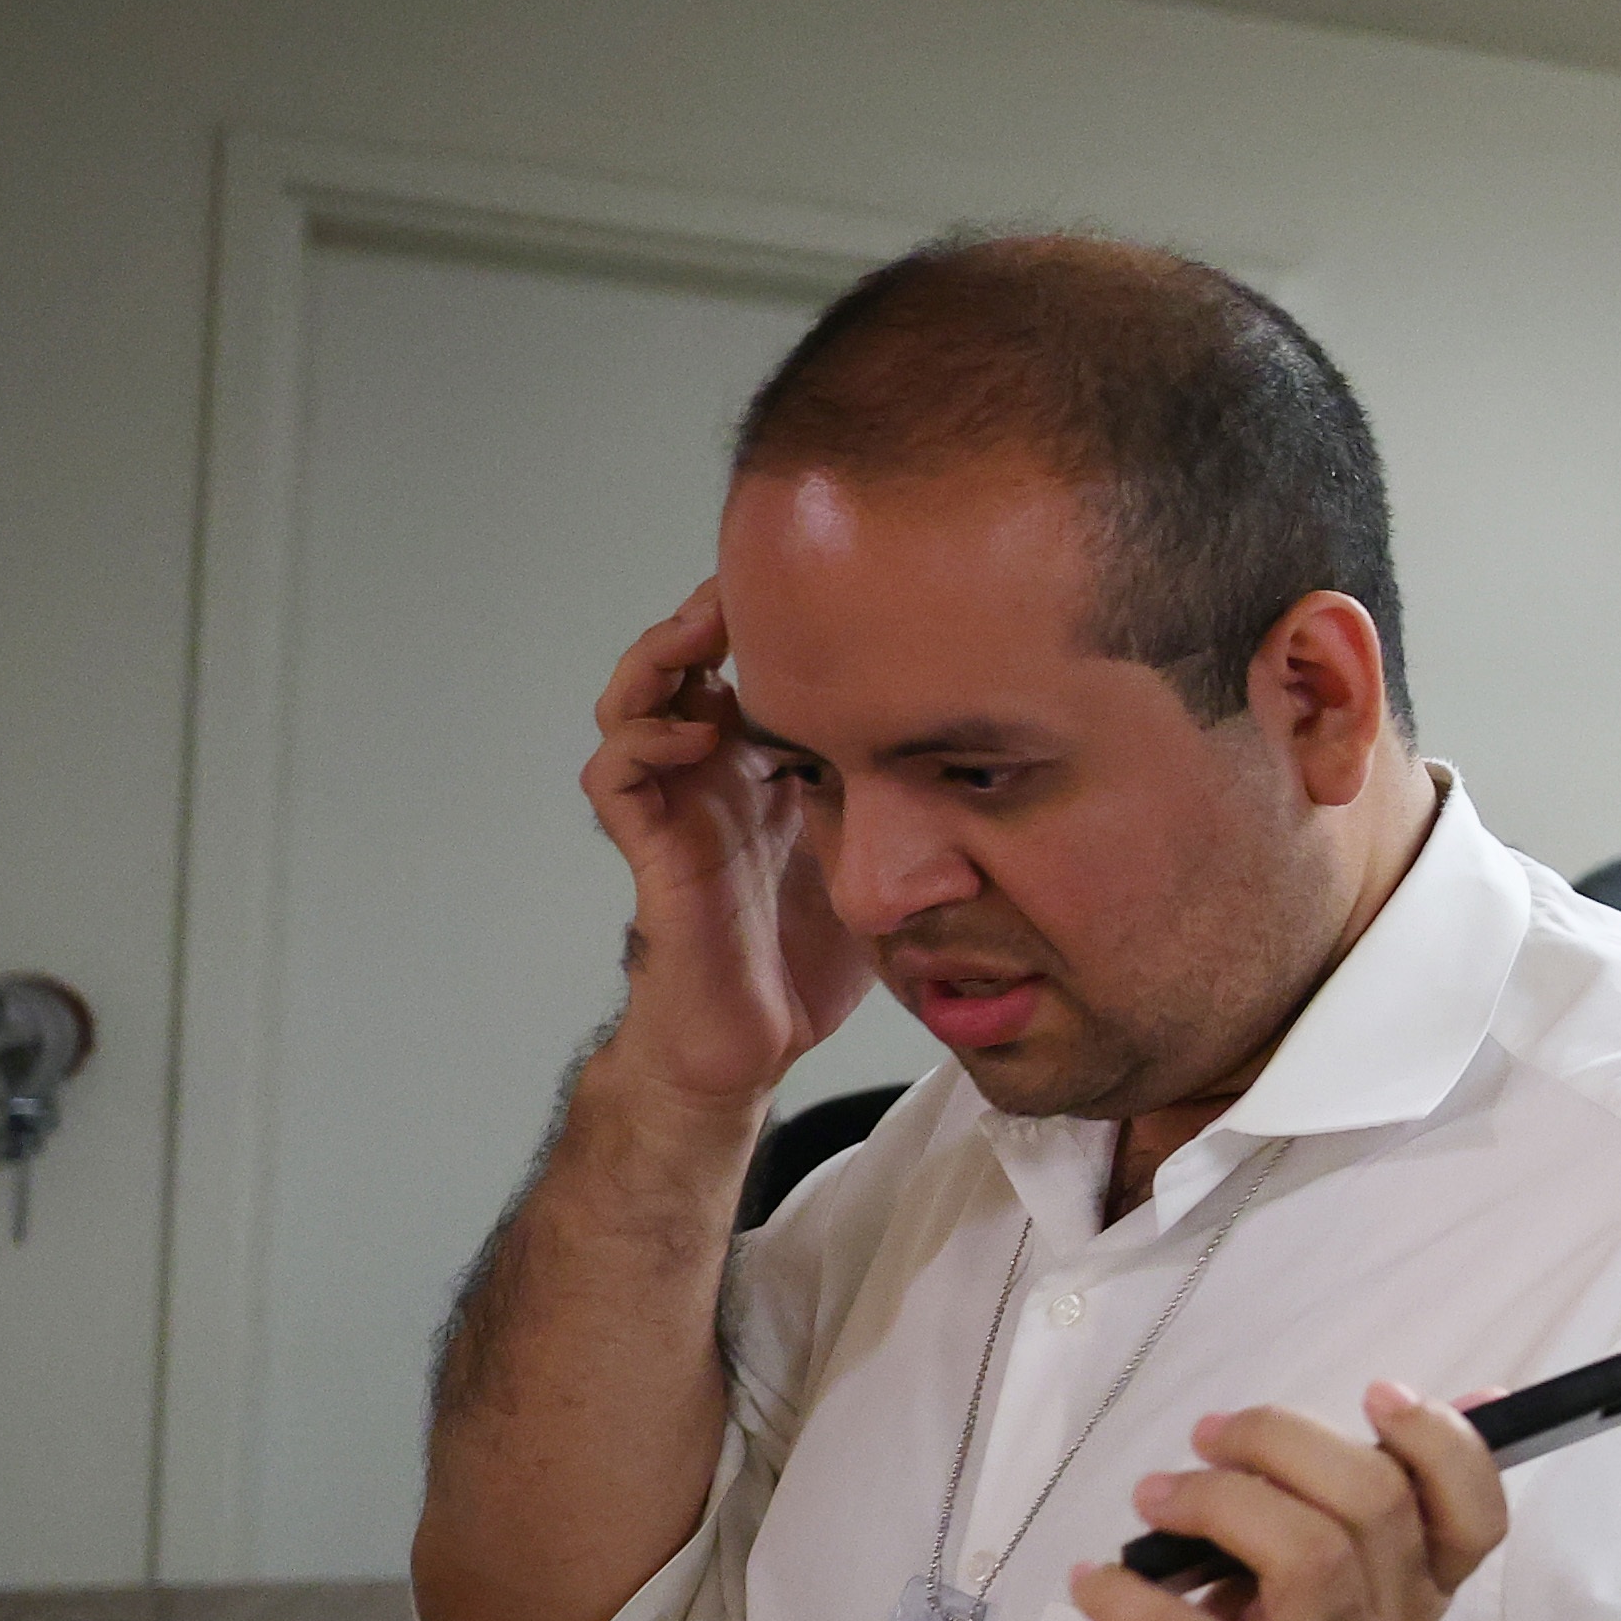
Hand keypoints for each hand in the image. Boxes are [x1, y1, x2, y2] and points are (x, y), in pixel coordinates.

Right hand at [577, 579, 867, 1105]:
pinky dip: (646, 738)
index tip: (834, 586)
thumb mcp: (888, 856)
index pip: (758, 666)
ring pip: (635, 697)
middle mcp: (713, 772)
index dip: (779, 621)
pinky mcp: (648, 847)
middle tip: (758, 579)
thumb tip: (1004, 753)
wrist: (757, 1042)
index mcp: (766, 765)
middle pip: (688, 659)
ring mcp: (675, 804)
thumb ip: (918, 804)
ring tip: (711, 627)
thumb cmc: (814, 956)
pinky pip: (616, 772)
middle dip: (716, 611)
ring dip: (665, 654)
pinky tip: (699, 730)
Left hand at [1072, 1382, 1505, 1620]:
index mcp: (1422, 1584)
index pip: (1476, 1509)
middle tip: (1206, 1438)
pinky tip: (1092, 1579)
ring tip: (1153, 1498)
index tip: (1377, 1394)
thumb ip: (1386, 1496)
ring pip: (1307, 1555)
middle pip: (1374, 1503)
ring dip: (1214, 1502)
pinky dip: (1125, 1596)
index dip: (1440, 1441)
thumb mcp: (1346, 1580)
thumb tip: (1479, 1395)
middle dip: (1280, 1441)